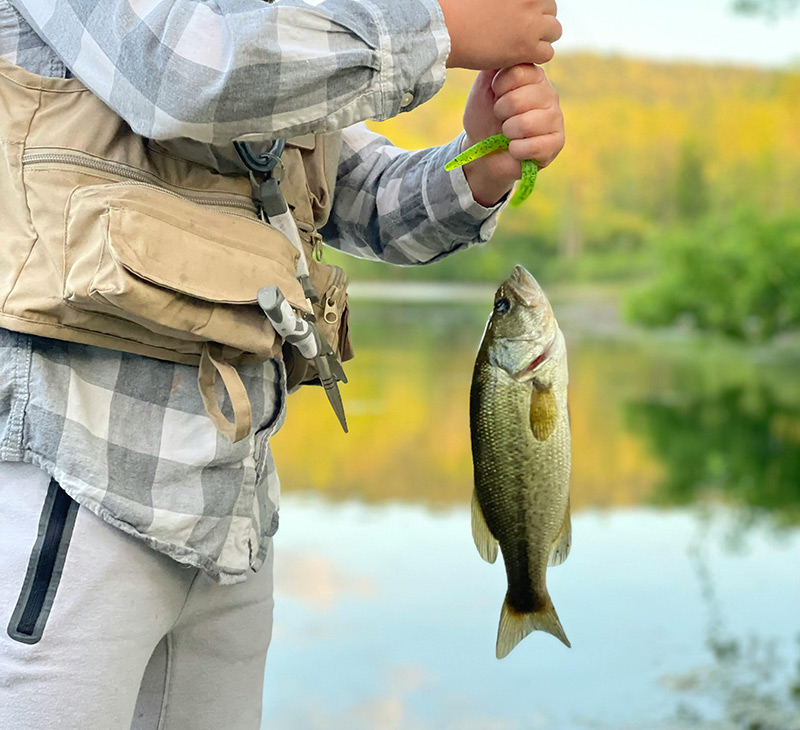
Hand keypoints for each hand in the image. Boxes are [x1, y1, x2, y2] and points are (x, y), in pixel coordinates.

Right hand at [438, 0, 561, 69]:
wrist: (448, 28)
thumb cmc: (459, 6)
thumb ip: (506, 0)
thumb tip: (509, 5)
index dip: (533, 5)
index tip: (519, 14)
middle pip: (551, 8)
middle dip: (539, 18)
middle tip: (520, 29)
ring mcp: (532, 22)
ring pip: (554, 30)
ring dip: (541, 37)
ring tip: (522, 43)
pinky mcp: (527, 47)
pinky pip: (548, 53)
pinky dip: (537, 55)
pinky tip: (521, 56)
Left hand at [460, 65, 564, 206]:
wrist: (483, 153)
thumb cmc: (485, 119)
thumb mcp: (483, 89)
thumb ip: (493, 67)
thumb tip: (502, 45)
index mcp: (534, 76)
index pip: (518, 72)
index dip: (499, 88)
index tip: (495, 96)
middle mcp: (549, 94)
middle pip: (520, 99)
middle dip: (501, 113)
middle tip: (501, 118)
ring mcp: (555, 118)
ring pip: (526, 124)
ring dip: (508, 132)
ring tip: (508, 133)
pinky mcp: (556, 143)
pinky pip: (533, 146)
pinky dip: (516, 150)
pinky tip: (515, 148)